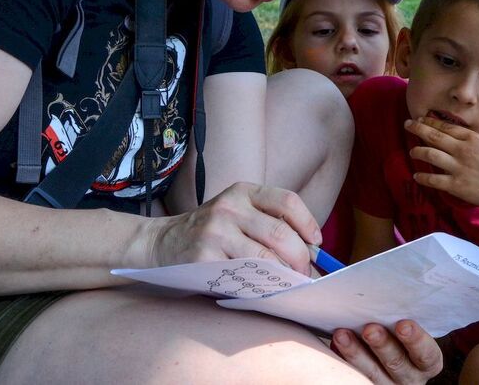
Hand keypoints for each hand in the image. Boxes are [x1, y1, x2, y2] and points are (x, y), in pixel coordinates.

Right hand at [148, 182, 321, 274]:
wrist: (162, 242)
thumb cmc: (211, 230)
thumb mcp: (237, 212)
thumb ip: (267, 222)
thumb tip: (311, 250)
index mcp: (243, 191)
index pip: (287, 201)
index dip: (308, 223)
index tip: (316, 243)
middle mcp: (230, 206)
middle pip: (281, 233)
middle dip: (300, 258)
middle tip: (305, 274)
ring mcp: (215, 231)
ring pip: (265, 257)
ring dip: (285, 275)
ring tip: (289, 283)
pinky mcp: (204, 256)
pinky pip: (243, 275)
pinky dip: (261, 285)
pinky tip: (264, 288)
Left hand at [331, 320, 442, 383]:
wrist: (393, 354)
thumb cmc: (402, 331)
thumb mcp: (412, 326)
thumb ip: (404, 315)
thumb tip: (388, 286)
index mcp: (427, 361)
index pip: (427, 353)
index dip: (416, 339)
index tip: (403, 324)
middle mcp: (410, 377)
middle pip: (397, 363)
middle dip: (382, 344)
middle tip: (369, 329)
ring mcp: (388, 384)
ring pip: (372, 373)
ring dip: (356, 353)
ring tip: (342, 335)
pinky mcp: (368, 384)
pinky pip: (354, 376)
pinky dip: (343, 360)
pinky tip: (335, 345)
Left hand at [404, 117, 478, 213]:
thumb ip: (465, 140)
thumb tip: (444, 133)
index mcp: (471, 138)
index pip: (444, 126)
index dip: (429, 121)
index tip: (418, 118)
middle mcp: (463, 150)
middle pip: (434, 136)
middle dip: (417, 128)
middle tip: (407, 124)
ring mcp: (459, 168)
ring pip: (430, 154)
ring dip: (417, 151)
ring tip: (412, 151)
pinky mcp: (456, 185)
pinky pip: (432, 179)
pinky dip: (421, 177)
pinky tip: (416, 176)